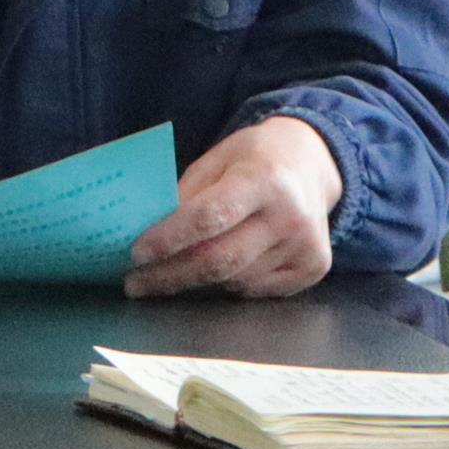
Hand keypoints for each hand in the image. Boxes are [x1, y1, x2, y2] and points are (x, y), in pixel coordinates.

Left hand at [128, 115, 341, 297]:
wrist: (312, 165)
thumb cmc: (254, 159)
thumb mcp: (216, 160)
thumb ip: (186, 195)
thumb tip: (146, 234)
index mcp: (264, 180)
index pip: (209, 216)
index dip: (169, 238)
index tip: (136, 254)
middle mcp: (291, 217)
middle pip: (221, 259)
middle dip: (171, 275)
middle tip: (135, 283)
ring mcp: (306, 246)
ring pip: (235, 280)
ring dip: (196, 279)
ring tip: (169, 272)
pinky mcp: (313, 268)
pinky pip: (255, 289)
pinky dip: (227, 283)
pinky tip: (216, 269)